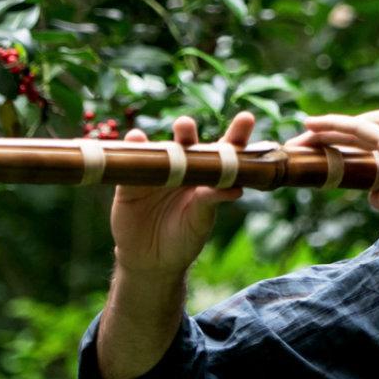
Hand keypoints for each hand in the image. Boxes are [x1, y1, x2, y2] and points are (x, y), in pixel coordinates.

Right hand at [110, 110, 255, 279]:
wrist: (150, 261)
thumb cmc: (183, 239)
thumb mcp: (199, 222)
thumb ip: (211, 201)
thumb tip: (235, 188)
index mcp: (207, 176)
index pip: (224, 152)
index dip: (236, 134)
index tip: (246, 117)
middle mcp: (183, 168)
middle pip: (188, 142)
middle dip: (187, 131)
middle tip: (185, 125)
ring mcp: (158, 172)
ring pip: (161, 148)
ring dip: (162, 138)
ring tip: (170, 130)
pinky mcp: (132, 181)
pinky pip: (133, 160)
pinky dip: (134, 147)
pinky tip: (136, 138)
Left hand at [292, 106, 378, 256]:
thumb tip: (374, 194)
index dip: (356, 150)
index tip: (332, 159)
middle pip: (370, 133)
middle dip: (337, 137)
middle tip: (306, 144)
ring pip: (367, 122)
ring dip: (338, 126)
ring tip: (310, 132)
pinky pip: (360, 127)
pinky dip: (336, 123)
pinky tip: (312, 125)